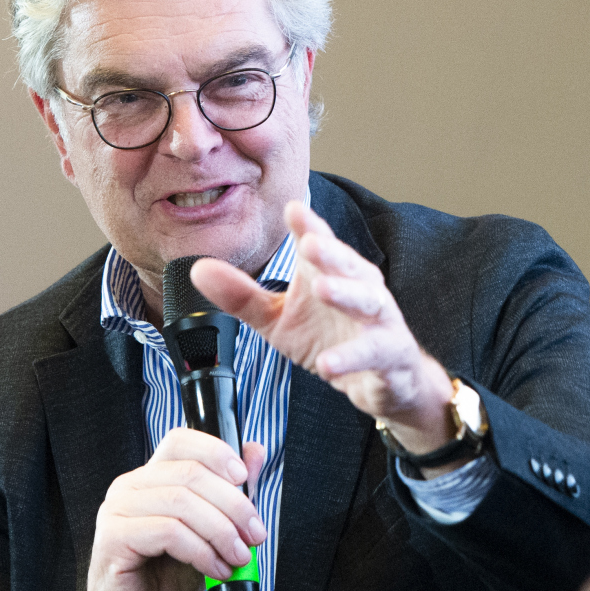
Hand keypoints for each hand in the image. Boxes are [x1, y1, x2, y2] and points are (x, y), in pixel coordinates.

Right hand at [57, 430, 266, 590]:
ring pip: (182, 501)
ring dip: (221, 531)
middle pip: (190, 473)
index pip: (182, 441)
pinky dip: (202, 551)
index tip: (246, 479)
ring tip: (239, 557)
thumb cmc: (163, 584)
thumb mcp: (208, 534)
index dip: (217, 453)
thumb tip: (255, 453)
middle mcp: (129, 488)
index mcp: (150, 480)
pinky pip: (168, 532)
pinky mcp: (113, 539)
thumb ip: (227, 494)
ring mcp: (117, 511)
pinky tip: (215, 568)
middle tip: (255, 533)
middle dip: (234, 504)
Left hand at [191, 202, 461, 471]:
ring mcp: (379, 322)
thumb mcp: (278, 320)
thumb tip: (199, 269)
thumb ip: (242, 297)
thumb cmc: (331, 339)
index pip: (320, 242)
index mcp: (332, 273)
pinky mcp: (390, 355)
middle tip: (308, 243)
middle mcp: (360, 289)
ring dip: (347, 293)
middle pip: (348, 264)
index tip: (292, 208)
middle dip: (330, 252)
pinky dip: (352, 357)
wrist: (383, 382)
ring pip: (370, 301)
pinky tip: (328, 363)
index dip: (308, 225)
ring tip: (323, 288)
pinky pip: (374, 352)